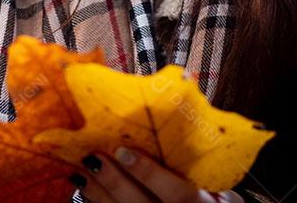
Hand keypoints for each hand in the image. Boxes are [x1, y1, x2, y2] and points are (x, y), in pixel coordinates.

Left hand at [70, 146, 244, 202]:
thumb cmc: (212, 196)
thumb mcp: (215, 181)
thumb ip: (194, 158)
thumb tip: (177, 102)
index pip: (177, 193)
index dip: (148, 174)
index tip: (124, 151)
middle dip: (115, 182)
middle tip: (92, 158)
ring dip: (99, 194)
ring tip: (80, 171)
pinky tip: (85, 188)